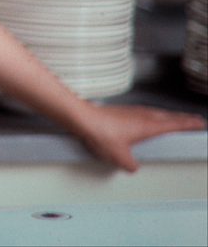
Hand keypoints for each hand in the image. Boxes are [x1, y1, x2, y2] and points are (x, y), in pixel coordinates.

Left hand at [75, 103, 205, 172]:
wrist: (83, 119)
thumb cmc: (101, 132)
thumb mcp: (120, 157)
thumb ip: (131, 165)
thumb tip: (133, 167)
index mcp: (148, 126)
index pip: (174, 124)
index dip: (188, 124)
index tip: (199, 123)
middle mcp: (142, 116)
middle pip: (168, 116)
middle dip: (183, 118)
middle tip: (194, 119)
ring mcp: (131, 111)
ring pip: (156, 113)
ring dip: (168, 115)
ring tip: (175, 119)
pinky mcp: (121, 111)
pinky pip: (144, 112)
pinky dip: (153, 115)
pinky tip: (147, 119)